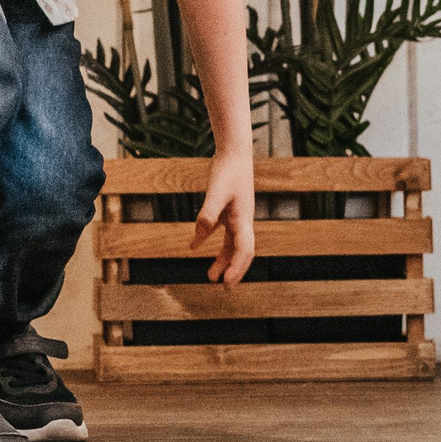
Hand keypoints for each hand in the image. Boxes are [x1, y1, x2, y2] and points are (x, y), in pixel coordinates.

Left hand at [191, 150, 254, 284]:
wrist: (234, 152)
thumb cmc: (227, 170)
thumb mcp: (216, 192)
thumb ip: (208, 214)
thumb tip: (197, 240)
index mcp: (243, 219)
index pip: (244, 251)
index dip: (237, 269)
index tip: (226, 284)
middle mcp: (243, 221)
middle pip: (242, 252)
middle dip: (235, 271)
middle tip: (225, 289)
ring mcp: (237, 217)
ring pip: (232, 245)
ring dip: (223, 261)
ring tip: (210, 276)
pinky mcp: (228, 211)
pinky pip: (223, 233)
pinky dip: (212, 243)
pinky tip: (196, 248)